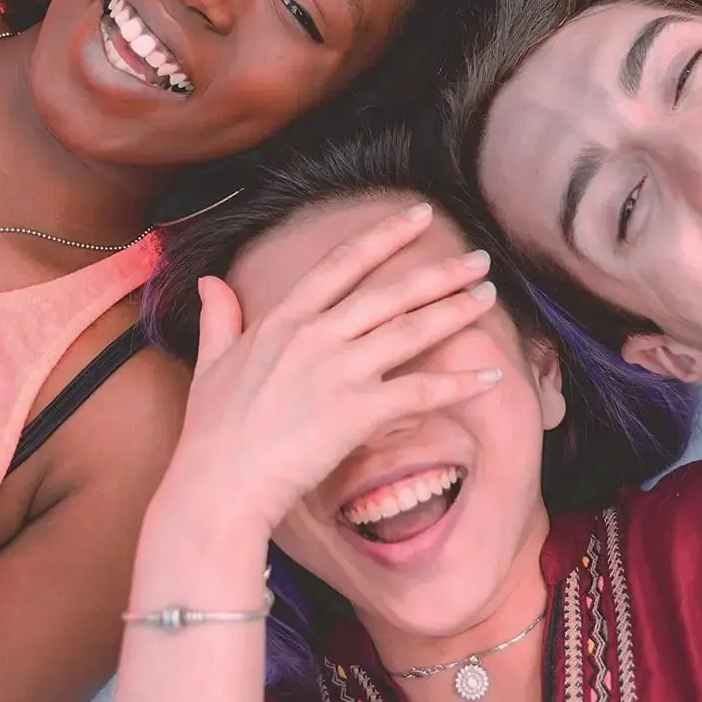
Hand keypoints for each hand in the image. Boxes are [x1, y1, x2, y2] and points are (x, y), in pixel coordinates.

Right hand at [154, 203, 499, 538]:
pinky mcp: (357, 411)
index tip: (418, 215)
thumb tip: (210, 282)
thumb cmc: (212, 434)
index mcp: (283, 320)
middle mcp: (316, 336)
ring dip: (455, 310)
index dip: (384, 236)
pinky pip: (420, 391)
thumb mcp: (210, 365)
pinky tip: (491, 376)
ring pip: (411, 330)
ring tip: (488, 294)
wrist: (219, 486)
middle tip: (479, 256)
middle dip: (439, 270)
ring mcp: (339, 371)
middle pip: (389, 292)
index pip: (341, 264)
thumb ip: (218, 319)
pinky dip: (459, 383)